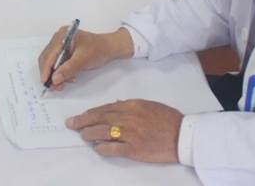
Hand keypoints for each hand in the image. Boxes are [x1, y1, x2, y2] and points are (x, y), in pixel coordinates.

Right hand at [38, 27, 132, 90]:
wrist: (109, 48)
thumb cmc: (99, 49)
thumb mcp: (83, 59)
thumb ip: (68, 69)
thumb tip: (55, 78)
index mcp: (63, 35)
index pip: (49, 54)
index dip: (46, 69)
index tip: (45, 81)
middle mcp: (59, 39)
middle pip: (47, 58)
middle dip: (50, 74)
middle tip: (54, 86)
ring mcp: (61, 45)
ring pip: (51, 63)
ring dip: (56, 75)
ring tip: (62, 84)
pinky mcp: (64, 52)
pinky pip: (57, 64)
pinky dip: (61, 73)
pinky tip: (68, 78)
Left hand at [66, 99, 182, 163]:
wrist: (183, 136)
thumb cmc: (167, 119)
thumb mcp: (147, 105)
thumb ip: (129, 106)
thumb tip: (112, 107)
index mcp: (131, 105)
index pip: (103, 109)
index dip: (89, 113)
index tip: (79, 116)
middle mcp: (128, 118)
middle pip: (98, 119)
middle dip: (82, 122)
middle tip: (71, 124)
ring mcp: (130, 134)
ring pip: (101, 133)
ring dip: (89, 134)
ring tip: (83, 136)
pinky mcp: (134, 149)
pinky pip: (112, 149)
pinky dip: (102, 148)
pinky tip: (97, 147)